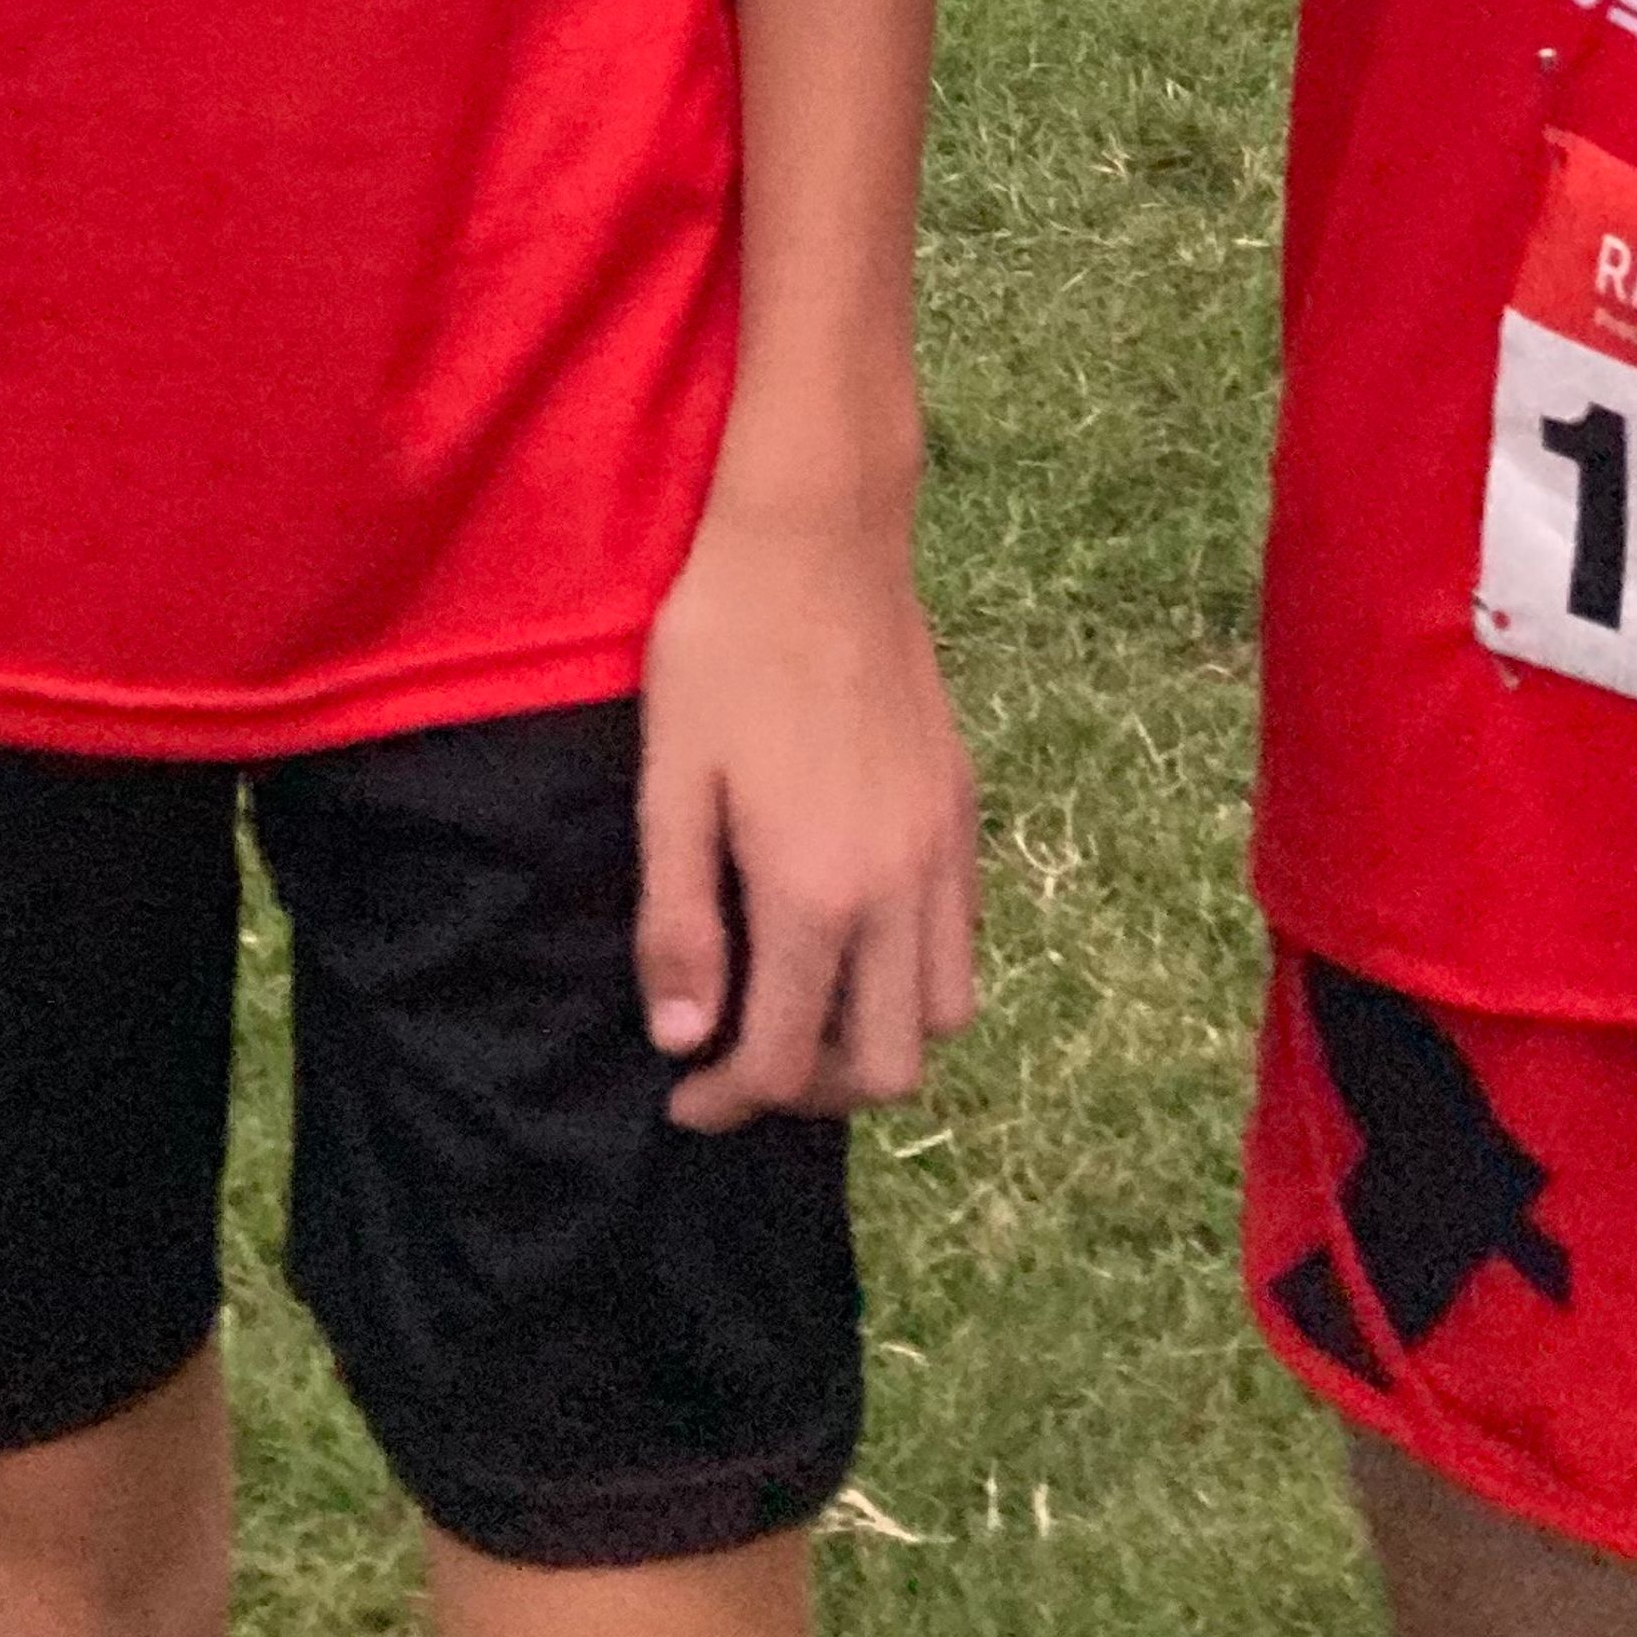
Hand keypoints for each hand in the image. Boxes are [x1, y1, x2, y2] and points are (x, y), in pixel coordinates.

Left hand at [634, 498, 976, 1128]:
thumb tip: (685, 1040)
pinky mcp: (961, 804)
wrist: (819, 535)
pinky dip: (917, 970)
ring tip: (807, 1000)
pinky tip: (851, 928)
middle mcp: (899, 885)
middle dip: (813, 1089)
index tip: (682, 1092)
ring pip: (947, 1011)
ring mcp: (943, 845)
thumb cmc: (724, 649)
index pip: (788, 1062)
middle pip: (891, 1068)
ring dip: (878, 1035)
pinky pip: (964, 934)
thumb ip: (680, 921)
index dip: (728, 1101)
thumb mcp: (672, 783)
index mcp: (817, 888)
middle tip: (747, 1053)